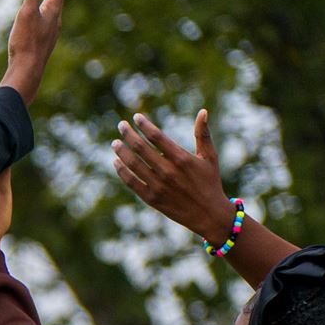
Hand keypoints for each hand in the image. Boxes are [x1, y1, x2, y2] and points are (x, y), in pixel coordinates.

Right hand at [0, 0, 68, 105]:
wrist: (28, 70)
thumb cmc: (25, 42)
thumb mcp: (26, 13)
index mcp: (52, 10)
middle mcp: (55, 18)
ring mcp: (51, 30)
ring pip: (56, 5)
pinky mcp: (45, 40)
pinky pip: (50, 17)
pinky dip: (49, 7)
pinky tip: (44, 15)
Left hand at [113, 110, 235, 244]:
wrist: (207, 213)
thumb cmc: (209, 181)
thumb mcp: (209, 157)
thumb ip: (203, 134)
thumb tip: (202, 111)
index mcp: (181, 158)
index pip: (157, 137)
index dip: (144, 125)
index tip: (136, 117)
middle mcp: (167, 171)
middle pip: (141, 148)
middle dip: (129, 135)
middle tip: (121, 125)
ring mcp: (158, 186)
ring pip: (133, 165)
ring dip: (122, 152)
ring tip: (115, 143)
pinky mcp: (151, 199)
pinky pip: (131, 182)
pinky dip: (122, 171)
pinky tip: (116, 162)